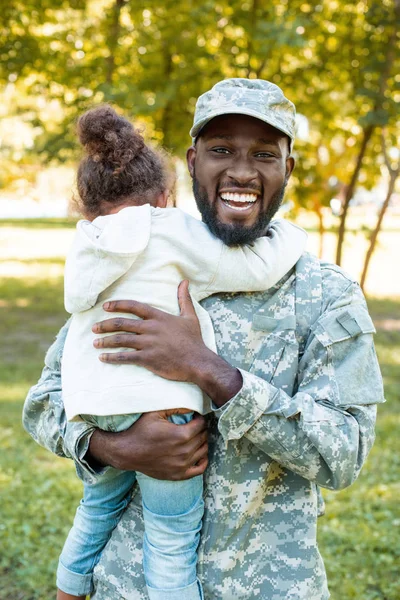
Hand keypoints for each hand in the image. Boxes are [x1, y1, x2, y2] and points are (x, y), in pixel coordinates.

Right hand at [87, 408, 207, 479]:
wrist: (127, 452)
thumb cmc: (140, 431)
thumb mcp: (156, 413)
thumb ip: (176, 408)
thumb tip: (192, 406)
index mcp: (181, 435)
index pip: (201, 424)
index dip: (199, 418)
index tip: (194, 417)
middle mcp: (185, 451)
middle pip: (203, 437)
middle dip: (200, 429)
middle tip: (193, 426)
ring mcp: (182, 465)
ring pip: (204, 451)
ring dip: (202, 442)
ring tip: (194, 437)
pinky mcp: (179, 475)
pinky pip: (200, 469)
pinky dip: (203, 460)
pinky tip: (198, 453)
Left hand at [92, 280, 242, 405]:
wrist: (198, 362)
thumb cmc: (194, 340)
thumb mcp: (190, 316)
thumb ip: (184, 299)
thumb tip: (184, 281)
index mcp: (158, 317)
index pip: (134, 306)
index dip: (118, 305)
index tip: (105, 307)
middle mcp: (151, 328)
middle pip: (122, 323)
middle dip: (105, 325)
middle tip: (94, 328)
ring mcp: (148, 344)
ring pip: (120, 340)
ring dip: (105, 341)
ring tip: (95, 343)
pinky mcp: (147, 359)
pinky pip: (125, 357)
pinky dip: (112, 358)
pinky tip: (103, 358)